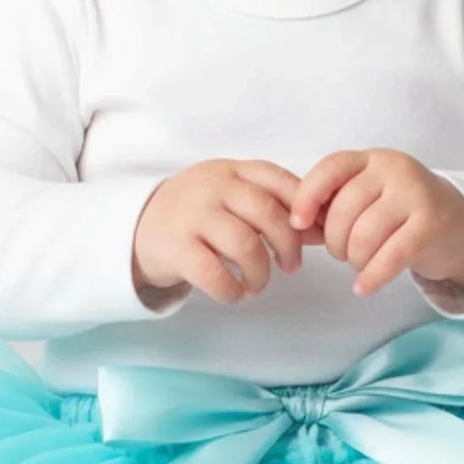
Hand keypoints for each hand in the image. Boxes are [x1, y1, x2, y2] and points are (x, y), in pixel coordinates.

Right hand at [133, 159, 326, 306]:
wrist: (139, 224)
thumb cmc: (201, 213)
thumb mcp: (235, 196)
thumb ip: (275, 206)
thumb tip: (324, 230)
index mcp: (234, 170)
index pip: (281, 181)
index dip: (305, 209)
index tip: (312, 235)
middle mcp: (213, 187)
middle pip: (268, 213)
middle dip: (288, 246)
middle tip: (291, 267)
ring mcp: (192, 216)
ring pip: (244, 245)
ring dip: (261, 273)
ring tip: (257, 284)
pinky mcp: (176, 248)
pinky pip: (215, 274)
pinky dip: (232, 291)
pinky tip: (235, 293)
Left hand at [289, 148, 463, 298]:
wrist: (457, 226)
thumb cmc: (398, 215)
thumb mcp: (368, 198)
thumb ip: (332, 205)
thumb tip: (293, 226)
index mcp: (371, 159)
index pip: (331, 168)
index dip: (308, 196)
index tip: (297, 224)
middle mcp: (395, 169)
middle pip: (344, 210)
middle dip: (335, 242)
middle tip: (343, 253)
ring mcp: (416, 194)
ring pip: (364, 236)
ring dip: (355, 260)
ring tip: (361, 264)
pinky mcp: (432, 224)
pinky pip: (391, 256)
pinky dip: (372, 277)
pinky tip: (364, 288)